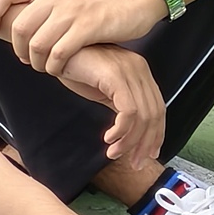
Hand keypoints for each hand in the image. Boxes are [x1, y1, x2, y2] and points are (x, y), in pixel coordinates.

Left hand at [0, 0, 164, 72]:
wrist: (133, 3)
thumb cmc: (96, 8)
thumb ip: (42, 8)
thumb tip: (17, 30)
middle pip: (19, 27)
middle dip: (19, 50)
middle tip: (29, 61)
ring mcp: (71, 10)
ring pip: (37, 44)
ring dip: (38, 63)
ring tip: (46, 68)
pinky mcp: (87, 27)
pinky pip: (59, 54)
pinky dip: (55, 67)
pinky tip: (61, 70)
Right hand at [58, 43, 166, 170]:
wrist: (55, 51)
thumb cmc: (76, 68)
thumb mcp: (103, 89)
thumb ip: (120, 104)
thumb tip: (132, 132)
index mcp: (140, 71)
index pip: (158, 108)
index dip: (156, 135)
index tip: (147, 155)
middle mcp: (139, 69)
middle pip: (155, 114)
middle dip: (145, 143)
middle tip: (134, 163)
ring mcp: (129, 70)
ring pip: (142, 116)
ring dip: (129, 141)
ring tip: (113, 153)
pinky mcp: (116, 75)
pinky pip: (129, 111)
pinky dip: (121, 130)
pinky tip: (109, 139)